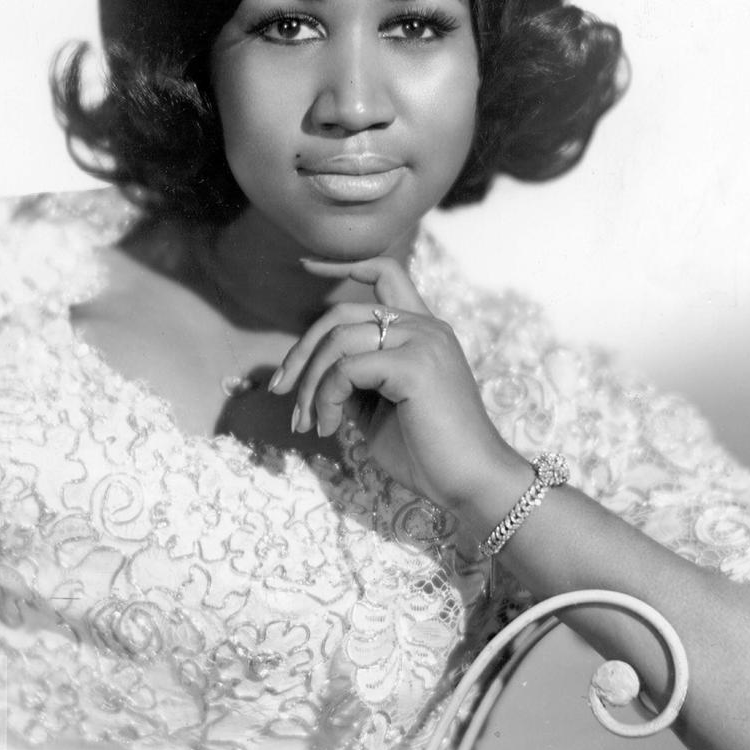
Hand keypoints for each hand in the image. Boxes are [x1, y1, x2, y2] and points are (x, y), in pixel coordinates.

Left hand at [268, 255, 523, 512]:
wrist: (470, 484)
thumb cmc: (426, 452)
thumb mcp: (378, 408)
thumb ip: (352, 379)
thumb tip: (310, 371)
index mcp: (422, 330)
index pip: (384, 272)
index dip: (343, 265)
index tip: (305, 265)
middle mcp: (425, 326)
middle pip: (342, 314)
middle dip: (301, 352)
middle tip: (279, 390)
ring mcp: (423, 341)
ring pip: (338, 340)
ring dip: (310, 384)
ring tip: (308, 423)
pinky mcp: (415, 366)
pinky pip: (347, 368)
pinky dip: (326, 397)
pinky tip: (329, 427)